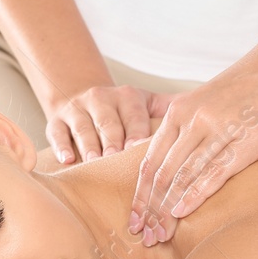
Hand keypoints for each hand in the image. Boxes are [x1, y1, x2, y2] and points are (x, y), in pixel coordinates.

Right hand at [45, 85, 173, 164]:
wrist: (86, 99)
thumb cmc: (125, 110)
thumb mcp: (147, 104)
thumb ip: (170, 109)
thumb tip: (201, 111)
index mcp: (127, 97)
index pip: (134, 116)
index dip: (137, 132)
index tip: (140, 149)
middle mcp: (101, 99)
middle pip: (108, 122)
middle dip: (112, 141)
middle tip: (116, 159)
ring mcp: (77, 109)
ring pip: (83, 128)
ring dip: (89, 145)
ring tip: (95, 161)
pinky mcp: (56, 120)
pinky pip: (57, 133)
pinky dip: (62, 146)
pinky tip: (68, 160)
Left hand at [130, 68, 257, 244]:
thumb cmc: (247, 86)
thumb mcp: (205, 98)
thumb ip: (184, 120)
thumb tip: (166, 142)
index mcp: (179, 112)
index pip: (150, 161)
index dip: (140, 195)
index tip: (135, 220)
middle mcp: (194, 120)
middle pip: (162, 173)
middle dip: (150, 208)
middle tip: (144, 235)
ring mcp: (219, 130)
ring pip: (183, 176)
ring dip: (168, 209)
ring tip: (160, 234)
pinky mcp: (246, 140)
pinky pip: (214, 172)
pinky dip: (195, 194)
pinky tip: (182, 212)